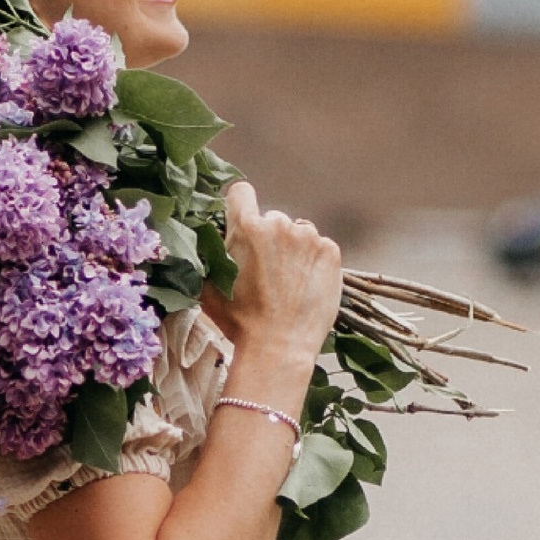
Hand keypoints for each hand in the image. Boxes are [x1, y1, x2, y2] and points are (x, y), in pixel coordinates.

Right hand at [219, 179, 342, 383]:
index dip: (240, 207)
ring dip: (293, 251)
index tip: (243, 223)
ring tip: (288, 284)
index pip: (241, 192)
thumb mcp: (209, 286)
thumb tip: (210, 242)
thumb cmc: (240, 322)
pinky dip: (313, 262)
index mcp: (246, 227)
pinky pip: (319, 247)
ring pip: (298, 234)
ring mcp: (308, 237)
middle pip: (272, 219)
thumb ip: (211, 255)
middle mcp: (279, 224)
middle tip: (266, 272)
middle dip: (269, 239)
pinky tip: (305, 287)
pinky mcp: (331, 251)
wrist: (279, 348)